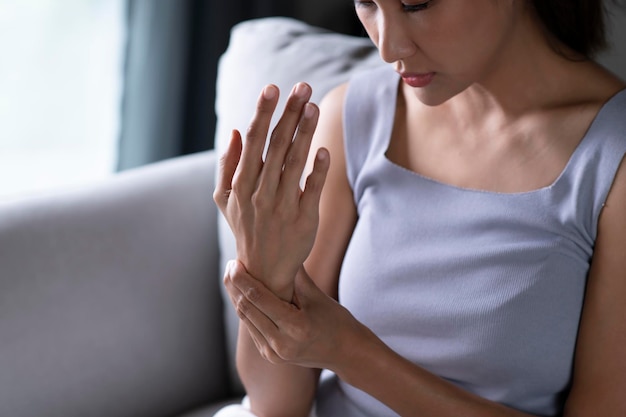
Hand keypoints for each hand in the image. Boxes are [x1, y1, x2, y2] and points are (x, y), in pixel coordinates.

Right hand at [214, 83, 329, 299]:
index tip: (272, 88)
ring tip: (313, 107)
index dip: (263, 113)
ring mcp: (283, 205)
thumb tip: (235, 130)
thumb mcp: (225, 199)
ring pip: (295, 163)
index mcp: (242, 183)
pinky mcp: (304, 218)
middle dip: (289, 113)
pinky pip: (312, 190)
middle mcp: (261, 192)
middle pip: (277, 145)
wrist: (264, 269)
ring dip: (305, 133)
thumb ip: (227, 164)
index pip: (253, 141)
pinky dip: (317, 170)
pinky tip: (323, 150)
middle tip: (303, 86)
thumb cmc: (246, 227)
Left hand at [223, 260, 372, 371]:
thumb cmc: (337, 321)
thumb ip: (296, 275)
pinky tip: (243, 294)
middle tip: (231, 265)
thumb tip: (280, 248)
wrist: (346, 353)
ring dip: (236, 297)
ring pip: (245, 319)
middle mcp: (280, 344)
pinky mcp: (270, 356)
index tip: (234, 263)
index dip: (242, 279)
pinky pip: (251, 328)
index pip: (257, 298)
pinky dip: (246, 310)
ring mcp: (273, 353)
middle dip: (234, 286)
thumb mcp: (318, 296)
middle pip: (246, 308)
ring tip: (234, 277)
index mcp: (295, 327)